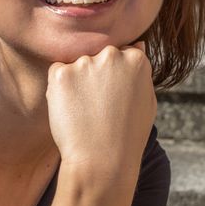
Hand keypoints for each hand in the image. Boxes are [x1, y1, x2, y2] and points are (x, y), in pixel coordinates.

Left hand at [45, 41, 156, 179]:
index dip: (115, 77)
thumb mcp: (147, 101)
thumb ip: (140, 71)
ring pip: (77, 64)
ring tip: (86, 112)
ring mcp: (85, 63)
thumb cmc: (128, 136)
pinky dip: (60, 88)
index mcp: (136, 59)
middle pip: (98, 56)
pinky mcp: (61, 74)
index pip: (121, 54)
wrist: (102, 161)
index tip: (113, 98)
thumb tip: (137, 45)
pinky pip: (57, 73)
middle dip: (96, 75)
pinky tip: (72, 110)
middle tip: (98, 107)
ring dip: (78, 81)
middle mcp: (111, 55)